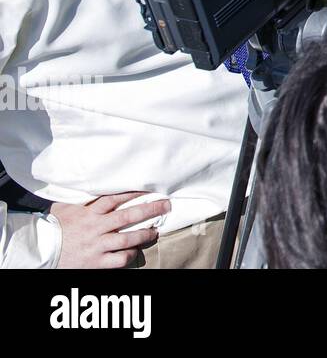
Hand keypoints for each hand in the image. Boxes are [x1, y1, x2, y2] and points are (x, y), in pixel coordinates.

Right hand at [50, 192, 170, 268]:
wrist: (41, 251)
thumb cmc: (54, 227)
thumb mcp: (65, 207)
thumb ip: (82, 198)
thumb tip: (91, 183)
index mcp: (89, 213)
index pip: (116, 198)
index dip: (135, 193)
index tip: (151, 189)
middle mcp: (96, 228)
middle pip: (129, 216)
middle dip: (151, 210)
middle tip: (166, 205)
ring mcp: (97, 246)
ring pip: (128, 239)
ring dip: (145, 234)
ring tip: (155, 231)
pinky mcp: (96, 262)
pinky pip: (119, 259)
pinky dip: (130, 255)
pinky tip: (135, 252)